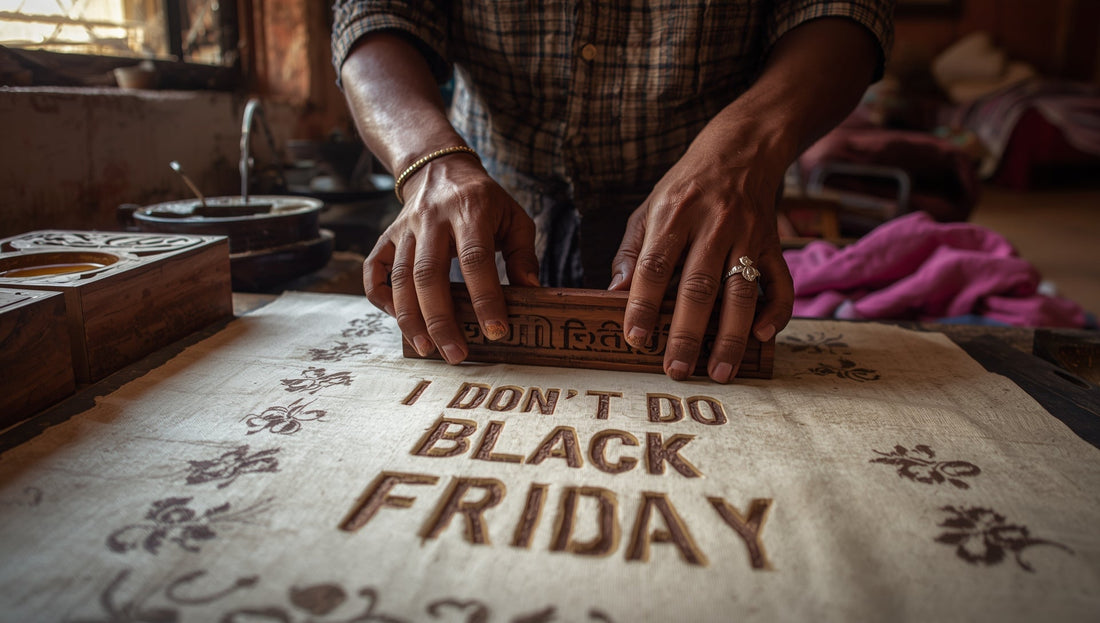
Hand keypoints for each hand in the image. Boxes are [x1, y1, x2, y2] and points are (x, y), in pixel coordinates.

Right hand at [364, 156, 539, 363]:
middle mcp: (432, 219)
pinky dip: (380, 297)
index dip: (485, 298)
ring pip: (400, 277)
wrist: (440, 169)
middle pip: (429, 274)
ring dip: (410, 317)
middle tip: (456, 353)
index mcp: (470, 210)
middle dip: (441, 319)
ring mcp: (405, 228)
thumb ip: (523, 255)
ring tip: (427, 348)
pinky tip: (397, 319)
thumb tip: (530, 292)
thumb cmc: (484, 201)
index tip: (496, 331)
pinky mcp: (387, 236)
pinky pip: (373, 269)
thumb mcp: (514, 217)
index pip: (475, 259)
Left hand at [609, 118, 794, 382]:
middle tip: (676, 369)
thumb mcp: (650, 208)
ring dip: (729, 336)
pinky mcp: (773, 243)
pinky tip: (761, 335)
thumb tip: (615, 293)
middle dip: (686, 333)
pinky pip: (780, 282)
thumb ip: (632, 251)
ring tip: (719, 371)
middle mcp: (712, 225)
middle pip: (698, 287)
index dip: (642, 304)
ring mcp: (747, 235)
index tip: (635, 339)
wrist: (743, 148)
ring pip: (739, 292)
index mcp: (673, 215)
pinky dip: (775, 311)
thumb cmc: (687, 187)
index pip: (654, 266)